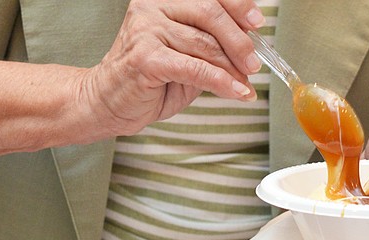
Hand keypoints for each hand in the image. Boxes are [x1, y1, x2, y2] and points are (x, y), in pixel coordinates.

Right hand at [83, 0, 265, 136]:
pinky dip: (220, 82)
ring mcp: (146, 29)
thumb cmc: (152, 78)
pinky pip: (195, 68)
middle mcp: (153, 6)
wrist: (111, 101)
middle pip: (210, 14)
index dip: (238, 6)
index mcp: (165, 0)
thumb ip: (214, 45)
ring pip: (205, 44)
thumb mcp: (190, 56)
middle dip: (240, 41)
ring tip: (245, 86)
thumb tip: (252, 48)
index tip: (257, 22)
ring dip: (232, 69)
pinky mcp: (145, 57)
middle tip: (253, 65)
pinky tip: (235, 92)